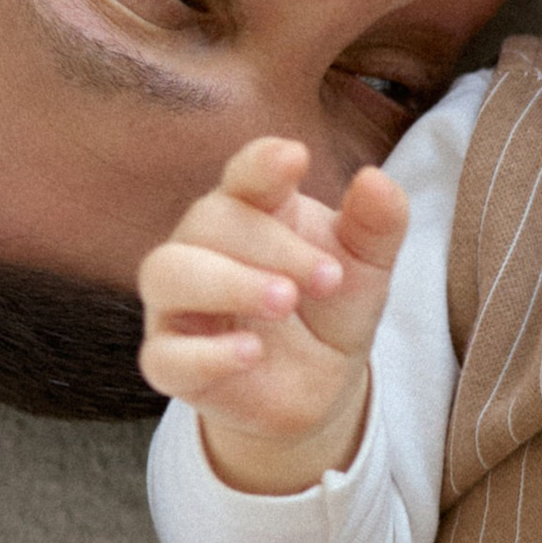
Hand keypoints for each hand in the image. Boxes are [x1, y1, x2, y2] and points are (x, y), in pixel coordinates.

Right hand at [138, 137, 406, 493]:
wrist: (319, 385)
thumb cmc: (331, 308)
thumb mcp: (368, 266)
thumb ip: (377, 223)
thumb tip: (376, 179)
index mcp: (252, 209)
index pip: (245, 174)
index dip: (263, 164)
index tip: (296, 157)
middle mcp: (203, 247)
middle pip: (210, 220)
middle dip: (271, 244)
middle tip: (330, 278)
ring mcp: (178, 304)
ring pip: (168, 273)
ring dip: (227, 283)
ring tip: (284, 301)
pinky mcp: (171, 363)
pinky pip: (163, 354)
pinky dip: (206, 353)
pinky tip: (251, 353)